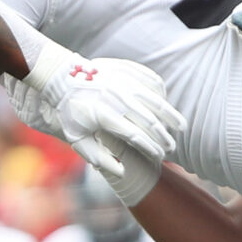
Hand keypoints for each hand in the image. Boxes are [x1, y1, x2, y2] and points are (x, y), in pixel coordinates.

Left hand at [13, 42, 183, 175]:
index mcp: (102, 115)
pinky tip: (165, 105)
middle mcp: (115, 97)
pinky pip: (151, 82)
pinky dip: (161, 95)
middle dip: (163, 136)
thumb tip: (122, 173)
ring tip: (181, 127)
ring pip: (155, 99)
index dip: (150, 148)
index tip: (159, 156)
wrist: (60, 76)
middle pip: (149, 120)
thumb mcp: (77, 138)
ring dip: (170, 115)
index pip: (135, 136)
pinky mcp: (126, 69)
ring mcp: (122, 80)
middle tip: (171, 147)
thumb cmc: (70, 112)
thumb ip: (98, 158)